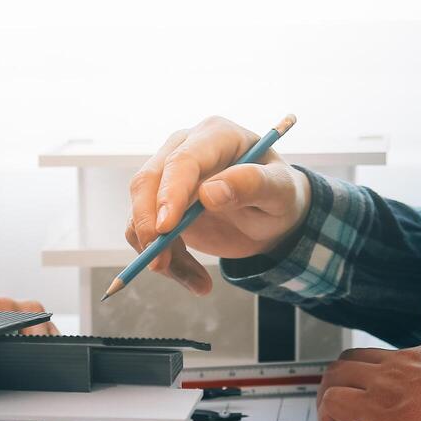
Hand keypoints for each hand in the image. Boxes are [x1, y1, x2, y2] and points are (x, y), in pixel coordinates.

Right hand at [125, 116, 311, 295]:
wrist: (271, 215)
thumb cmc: (278, 195)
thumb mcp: (279, 191)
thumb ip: (251, 185)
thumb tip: (209, 193)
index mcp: (216, 135)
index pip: (182, 160)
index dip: (171, 193)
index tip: (167, 228)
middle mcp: (184, 149)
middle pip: (147, 182)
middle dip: (148, 225)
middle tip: (159, 263)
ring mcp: (167, 177)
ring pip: (140, 213)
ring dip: (158, 252)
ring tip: (199, 284)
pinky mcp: (159, 206)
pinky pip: (145, 234)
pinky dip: (166, 263)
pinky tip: (196, 280)